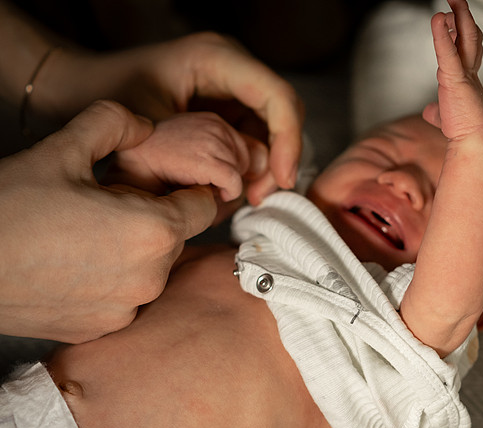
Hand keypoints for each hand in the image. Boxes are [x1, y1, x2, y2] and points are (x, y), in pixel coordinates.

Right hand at [0, 100, 216, 342]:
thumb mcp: (60, 149)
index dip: (186, 187)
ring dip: (133, 251)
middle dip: (153, 217)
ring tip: (83, 234)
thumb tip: (147, 126)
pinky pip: (124, 297)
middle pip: (175, 237)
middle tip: (105, 204)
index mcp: (156, 230)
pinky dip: (110, 280)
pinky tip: (72, 265)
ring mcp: (127, 309)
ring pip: (151, 268)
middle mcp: (152, 277)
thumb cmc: (8, 207)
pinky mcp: (101, 330)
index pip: (204, 205)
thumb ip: (113, 124)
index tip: (159, 182)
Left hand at [36, 33, 301, 204]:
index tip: (282, 181)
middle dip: (279, 159)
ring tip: (249, 197)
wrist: (78, 85)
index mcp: (218, 59)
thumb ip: (191, 153)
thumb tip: (235, 191)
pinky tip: (240, 188)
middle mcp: (234, 68)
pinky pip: (255, 136)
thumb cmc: (105, 93)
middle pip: (283, 114)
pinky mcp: (227, 106)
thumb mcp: (147, 122)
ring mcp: (232, 86)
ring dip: (268, 166)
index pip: (278, 98)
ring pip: (274, 129)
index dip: (288, 141)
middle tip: (260, 198)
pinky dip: (253, 164)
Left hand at [422, 0, 482, 139]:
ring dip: (459, 17)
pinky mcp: (456, 80)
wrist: (473, 143)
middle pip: (471, 38)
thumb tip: (428, 112)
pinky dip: (441, 35)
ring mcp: (465, 75)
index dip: (464, 34)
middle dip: (464, 17)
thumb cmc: (463, 132)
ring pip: (466, 39)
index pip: (468, 51)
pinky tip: (436, 18)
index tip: (456, 20)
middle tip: (457, 0)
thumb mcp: (446, 117)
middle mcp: (470, 73)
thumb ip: (438, 111)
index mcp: (468, 80)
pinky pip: (447, 52)